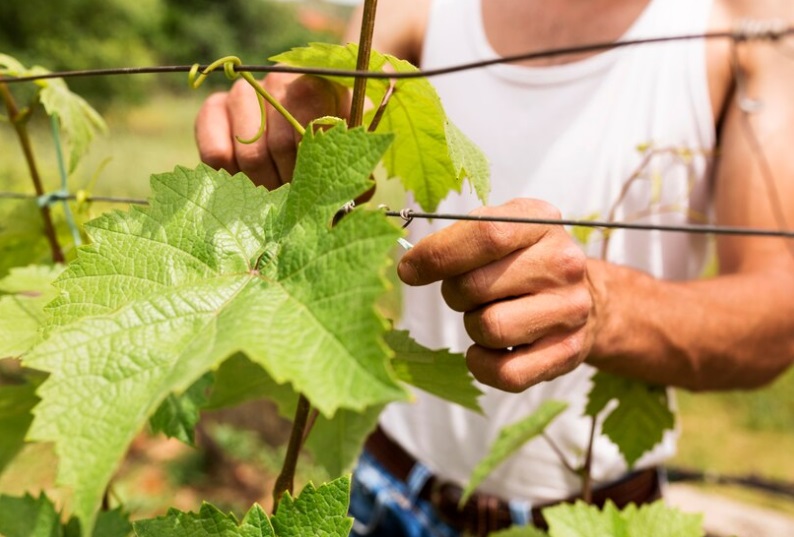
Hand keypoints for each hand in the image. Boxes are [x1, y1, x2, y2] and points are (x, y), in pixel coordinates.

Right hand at [195, 73, 349, 189]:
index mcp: (319, 82)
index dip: (311, 166)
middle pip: (280, 146)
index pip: (310, 127)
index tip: (315, 188)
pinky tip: (248, 185)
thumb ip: (358, 166)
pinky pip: (216, 154)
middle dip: (290, 184)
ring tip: (275, 196)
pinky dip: (233, 180)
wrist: (298, 119)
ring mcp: (243, 92)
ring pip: (250, 154)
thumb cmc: (332, 139)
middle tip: (296, 200)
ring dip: (265, 187)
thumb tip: (357, 193)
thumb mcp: (352, 148)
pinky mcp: (213, 109)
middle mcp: (278, 79)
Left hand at [397, 199, 596, 391]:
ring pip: (489, 329)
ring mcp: (570, 310)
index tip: (409, 270)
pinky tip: (489, 349)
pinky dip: (483, 364)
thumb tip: (411, 267)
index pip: (485, 234)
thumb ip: (458, 239)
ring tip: (489, 315)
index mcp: (540, 222)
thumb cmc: (524, 261)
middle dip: (455, 294)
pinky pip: (506, 373)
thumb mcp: (500, 231)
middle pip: (475, 286)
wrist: (587, 298)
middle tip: (467, 293)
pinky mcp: (567, 352)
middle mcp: (563, 263)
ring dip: (473, 326)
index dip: (437, 255)